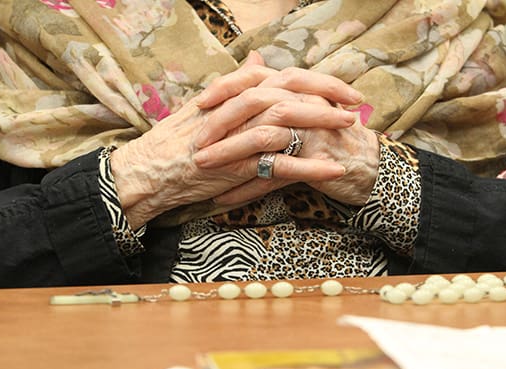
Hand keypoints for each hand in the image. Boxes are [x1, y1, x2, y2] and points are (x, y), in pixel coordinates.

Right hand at [109, 53, 364, 227]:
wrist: (148, 171)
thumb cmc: (177, 142)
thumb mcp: (208, 105)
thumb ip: (238, 83)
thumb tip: (260, 60)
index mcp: (232, 93)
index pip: (281, 76)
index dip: (315, 80)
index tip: (342, 88)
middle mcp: (236, 108)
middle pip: (289, 89)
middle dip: (327, 92)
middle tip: (357, 101)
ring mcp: (236, 136)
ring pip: (286, 119)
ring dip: (322, 122)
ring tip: (351, 127)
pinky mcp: (237, 166)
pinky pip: (280, 163)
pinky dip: (311, 166)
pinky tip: (335, 169)